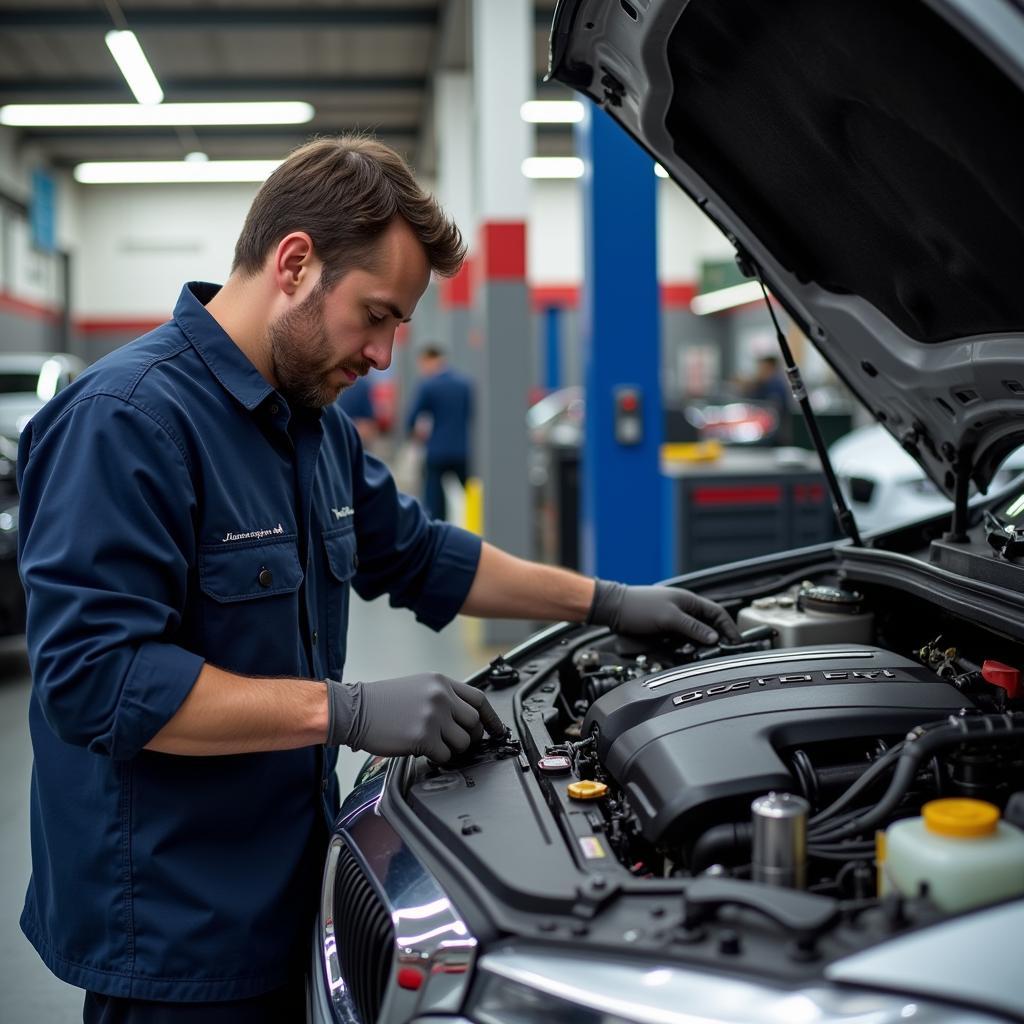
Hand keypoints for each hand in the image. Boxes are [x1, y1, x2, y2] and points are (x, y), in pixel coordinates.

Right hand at [326, 673, 504, 762]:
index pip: (479, 699)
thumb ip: (443, 697)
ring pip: (463, 742)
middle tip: (458, 743)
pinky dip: (437, 758)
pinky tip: (423, 751)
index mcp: (440, 682)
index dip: (491, 718)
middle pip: (474, 722)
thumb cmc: (381, 702)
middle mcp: (440, 696)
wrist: (354, 710)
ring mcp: (433, 716)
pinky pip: (445, 755)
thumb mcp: (417, 687)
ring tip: (435, 745)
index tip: (496, 729)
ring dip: (452, 749)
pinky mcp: (423, 737)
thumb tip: (464, 718)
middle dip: (470, 737)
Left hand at [587, 580, 740, 644]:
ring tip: (699, 655)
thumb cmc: (638, 606)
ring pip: (694, 637)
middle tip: (719, 654)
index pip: (717, 613)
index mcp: (688, 601)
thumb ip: (693, 627)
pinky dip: (684, 649)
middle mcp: (683, 611)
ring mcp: (674, 621)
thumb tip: (714, 637)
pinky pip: (680, 642)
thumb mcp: (669, 617)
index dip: (728, 627)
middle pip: (707, 627)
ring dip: (697, 646)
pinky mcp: (664, 631)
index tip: (736, 642)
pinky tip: (683, 655)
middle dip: (714, 640)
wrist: (614, 610)